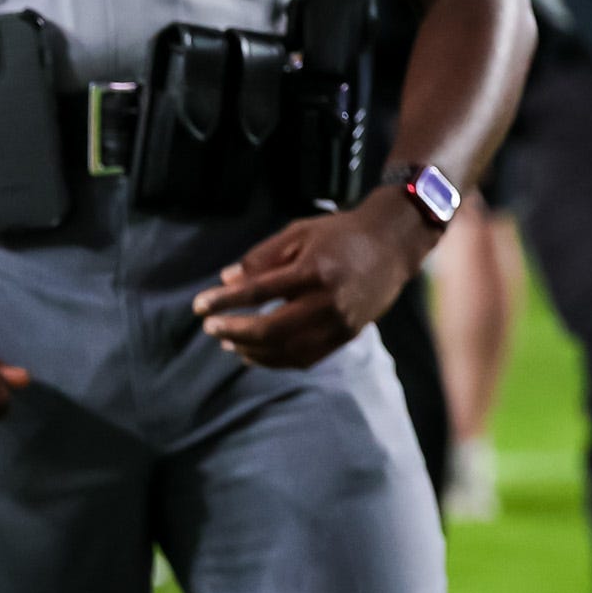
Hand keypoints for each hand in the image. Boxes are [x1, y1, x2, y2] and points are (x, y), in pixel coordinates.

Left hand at [195, 192, 432, 370]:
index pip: (258, 292)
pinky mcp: (347, 336)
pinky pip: (306, 357)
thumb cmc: (340, 233)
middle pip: (271, 330)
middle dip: (234, 331)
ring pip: (287, 350)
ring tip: (228, 342)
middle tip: (210, 327)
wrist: (392, 245)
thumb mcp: (298, 232)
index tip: (198, 306)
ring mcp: (339, 324)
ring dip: (252, 351)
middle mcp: (327, 302)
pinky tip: (255, 355)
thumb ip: (261, 257)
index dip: (224, 301)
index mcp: (312, 270)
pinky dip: (276, 360)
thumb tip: (225, 280)